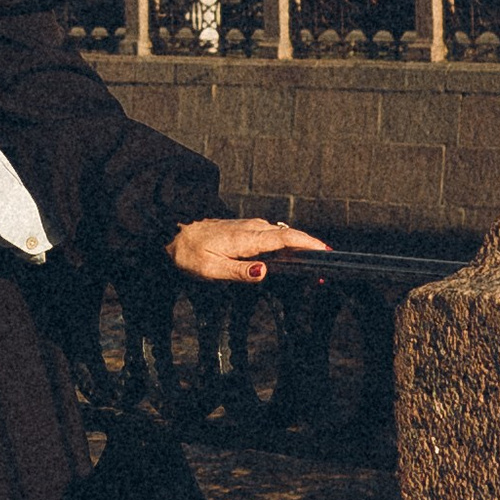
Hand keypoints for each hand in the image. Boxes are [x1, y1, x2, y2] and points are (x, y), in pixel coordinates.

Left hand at [169, 217, 327, 282]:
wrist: (173, 233)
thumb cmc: (190, 253)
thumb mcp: (211, 269)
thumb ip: (239, 272)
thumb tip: (266, 272)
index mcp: (247, 238)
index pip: (285, 238)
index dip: (308, 243)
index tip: (327, 251)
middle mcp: (253, 228)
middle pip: (289, 235)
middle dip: (310, 247)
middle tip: (326, 266)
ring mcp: (250, 227)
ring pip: (281, 234)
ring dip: (299, 246)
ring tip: (314, 262)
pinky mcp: (246, 230)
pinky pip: (272, 235)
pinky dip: (286, 244)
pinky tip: (291, 255)